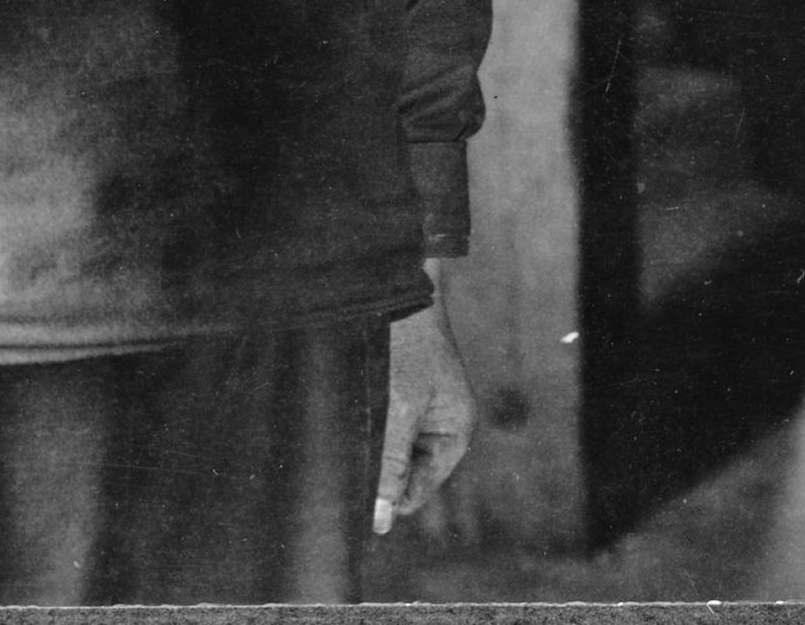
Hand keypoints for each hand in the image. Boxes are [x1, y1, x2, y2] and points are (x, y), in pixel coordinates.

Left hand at [373, 268, 474, 536]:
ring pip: (388, 450)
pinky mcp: (402, 393)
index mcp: (455, 433)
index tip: (351, 487)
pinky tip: (353, 409)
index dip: (386, 496)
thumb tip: (382, 521)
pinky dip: (367, 424)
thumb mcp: (399, 408)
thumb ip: (392, 464)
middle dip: (377, 466)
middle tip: (348, 449)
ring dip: (369, 443)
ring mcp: (421, 410)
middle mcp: (441, 426)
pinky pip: (382, 427)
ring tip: (353, 419)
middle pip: (402, 472)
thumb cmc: (406, 342)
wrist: (395, 283)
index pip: (416, 491)